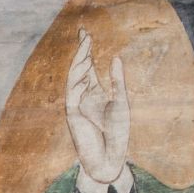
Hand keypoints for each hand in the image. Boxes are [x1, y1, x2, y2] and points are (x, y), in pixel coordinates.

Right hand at [65, 30, 129, 185]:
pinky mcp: (72, 114)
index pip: (88, 66)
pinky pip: (72, 95)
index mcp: (95, 91)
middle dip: (81, 52)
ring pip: (74, 79)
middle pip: (79, 68)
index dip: (86, 50)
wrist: (109, 159)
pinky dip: (77, 83)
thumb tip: (116, 57)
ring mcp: (77, 104)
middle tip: (85, 34)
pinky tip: (85, 72)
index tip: (86, 33)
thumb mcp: (121, 103)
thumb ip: (117, 82)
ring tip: (87, 51)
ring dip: (79, 65)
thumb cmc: (117, 134)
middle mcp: (84, 95)